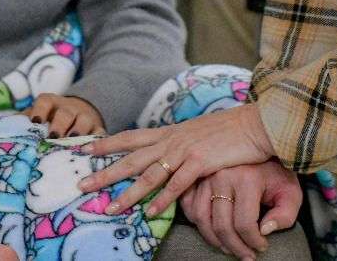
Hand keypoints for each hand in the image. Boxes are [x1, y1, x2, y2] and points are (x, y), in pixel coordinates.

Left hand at [29, 93, 104, 136]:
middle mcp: (69, 108)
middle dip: (59, 124)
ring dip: (78, 131)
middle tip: (53, 138)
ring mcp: (84, 117)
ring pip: (84, 121)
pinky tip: (92, 152)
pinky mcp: (97, 128)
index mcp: (51, 103)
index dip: (40, 110)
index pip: (44, 101)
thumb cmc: (49, 121)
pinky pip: (99, 133)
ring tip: (73, 143)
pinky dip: (97, 141)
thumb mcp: (37, 118)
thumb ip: (22, 123)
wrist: (77, 115)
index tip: (35, 122)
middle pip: (65, 112)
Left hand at [80, 103, 275, 216]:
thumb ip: (180, 143)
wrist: (253, 124)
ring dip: (128, 194)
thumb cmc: (229, 130)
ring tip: (110, 209)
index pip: (131, 137)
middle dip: (104, 172)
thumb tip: (167, 153)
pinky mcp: (200, 162)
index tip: (85, 151)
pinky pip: (177, 184)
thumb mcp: (197, 133)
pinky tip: (151, 213)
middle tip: (82, 185)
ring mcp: (184, 150)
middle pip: (131, 157)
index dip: (107, 144)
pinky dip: (163, 200)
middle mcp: (172, 140)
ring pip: (148, 174)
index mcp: (170, 132)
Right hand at [188, 161, 302, 259]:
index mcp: (247, 179)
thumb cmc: (277, 173)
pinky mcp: (197, 177)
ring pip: (201, 219)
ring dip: (214, 240)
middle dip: (235, 248)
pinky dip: (198, 224)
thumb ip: (284, 215)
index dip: (254, 242)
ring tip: (229, 247)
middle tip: (246, 255)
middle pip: (222, 226)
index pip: (245, 224)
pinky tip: (214, 230)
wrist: (262, 146)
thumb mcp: (290, 192)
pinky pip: (189, 207)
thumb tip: (264, 231)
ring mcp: (206, 176)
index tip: (262, 247)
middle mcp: (222, 176)